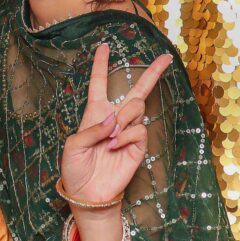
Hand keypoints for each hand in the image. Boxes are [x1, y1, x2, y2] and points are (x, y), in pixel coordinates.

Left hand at [60, 44, 172, 204]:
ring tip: (111, 138)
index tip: (105, 46)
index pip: (99, 83)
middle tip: (166, 58)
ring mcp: (128, 131)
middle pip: (136, 90)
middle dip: (152, 73)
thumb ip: (92, 129)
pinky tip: (116, 146)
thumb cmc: (75, 169)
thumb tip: (114, 119)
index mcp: (94, 113)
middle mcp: (114, 119)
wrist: (88, 194)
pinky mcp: (138, 146)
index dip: (101, 65)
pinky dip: (127, 135)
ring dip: (123, 118)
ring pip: (136, 107)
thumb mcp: (73, 146)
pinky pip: (139, 129)